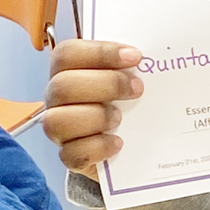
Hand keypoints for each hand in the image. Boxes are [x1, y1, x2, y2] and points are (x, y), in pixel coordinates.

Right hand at [42, 40, 143, 178]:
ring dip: (96, 116)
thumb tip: (152, 55)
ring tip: (120, 118)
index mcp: (66, 71)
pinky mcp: (70, 156)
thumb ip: (131, 64)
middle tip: (137, 89)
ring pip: (57, 121)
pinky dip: (98, 148)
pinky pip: (71, 154)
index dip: (100, 53)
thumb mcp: (129, 75)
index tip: (135, 57)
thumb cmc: (127, 99)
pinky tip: (118, 142)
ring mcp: (60, 129)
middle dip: (106, 84)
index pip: (67, 54)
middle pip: (62, 86)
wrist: (132, 141)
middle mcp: (57, 98)